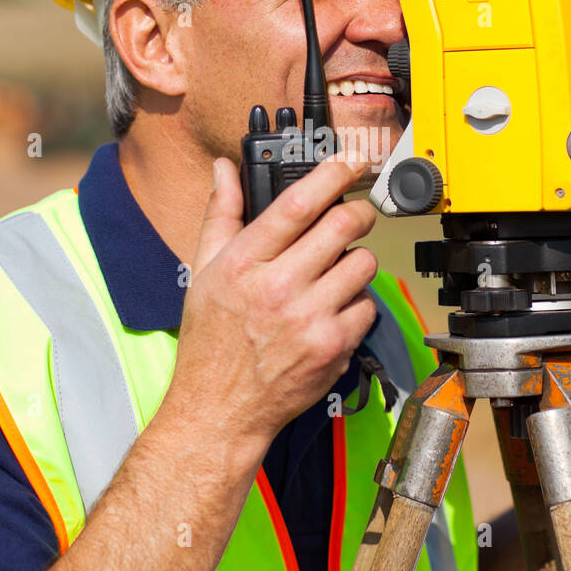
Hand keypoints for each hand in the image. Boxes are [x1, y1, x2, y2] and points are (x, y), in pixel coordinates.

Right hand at [170, 155, 378, 447]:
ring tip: (335, 271)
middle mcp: (279, 288)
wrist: (220, 408)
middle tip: (355, 214)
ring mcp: (310, 320)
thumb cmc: (211, 341)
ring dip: (356, 260)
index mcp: (244, 263)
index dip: (332, 174)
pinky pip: (368, 306)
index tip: (351, 161)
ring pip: (363, 263)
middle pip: (343, 225)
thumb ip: (220, 215)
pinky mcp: (334, 347)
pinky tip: (333, 309)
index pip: (298, 204)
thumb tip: (224, 169)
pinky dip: (357, 303)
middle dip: (358, 211)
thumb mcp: (203, 271)